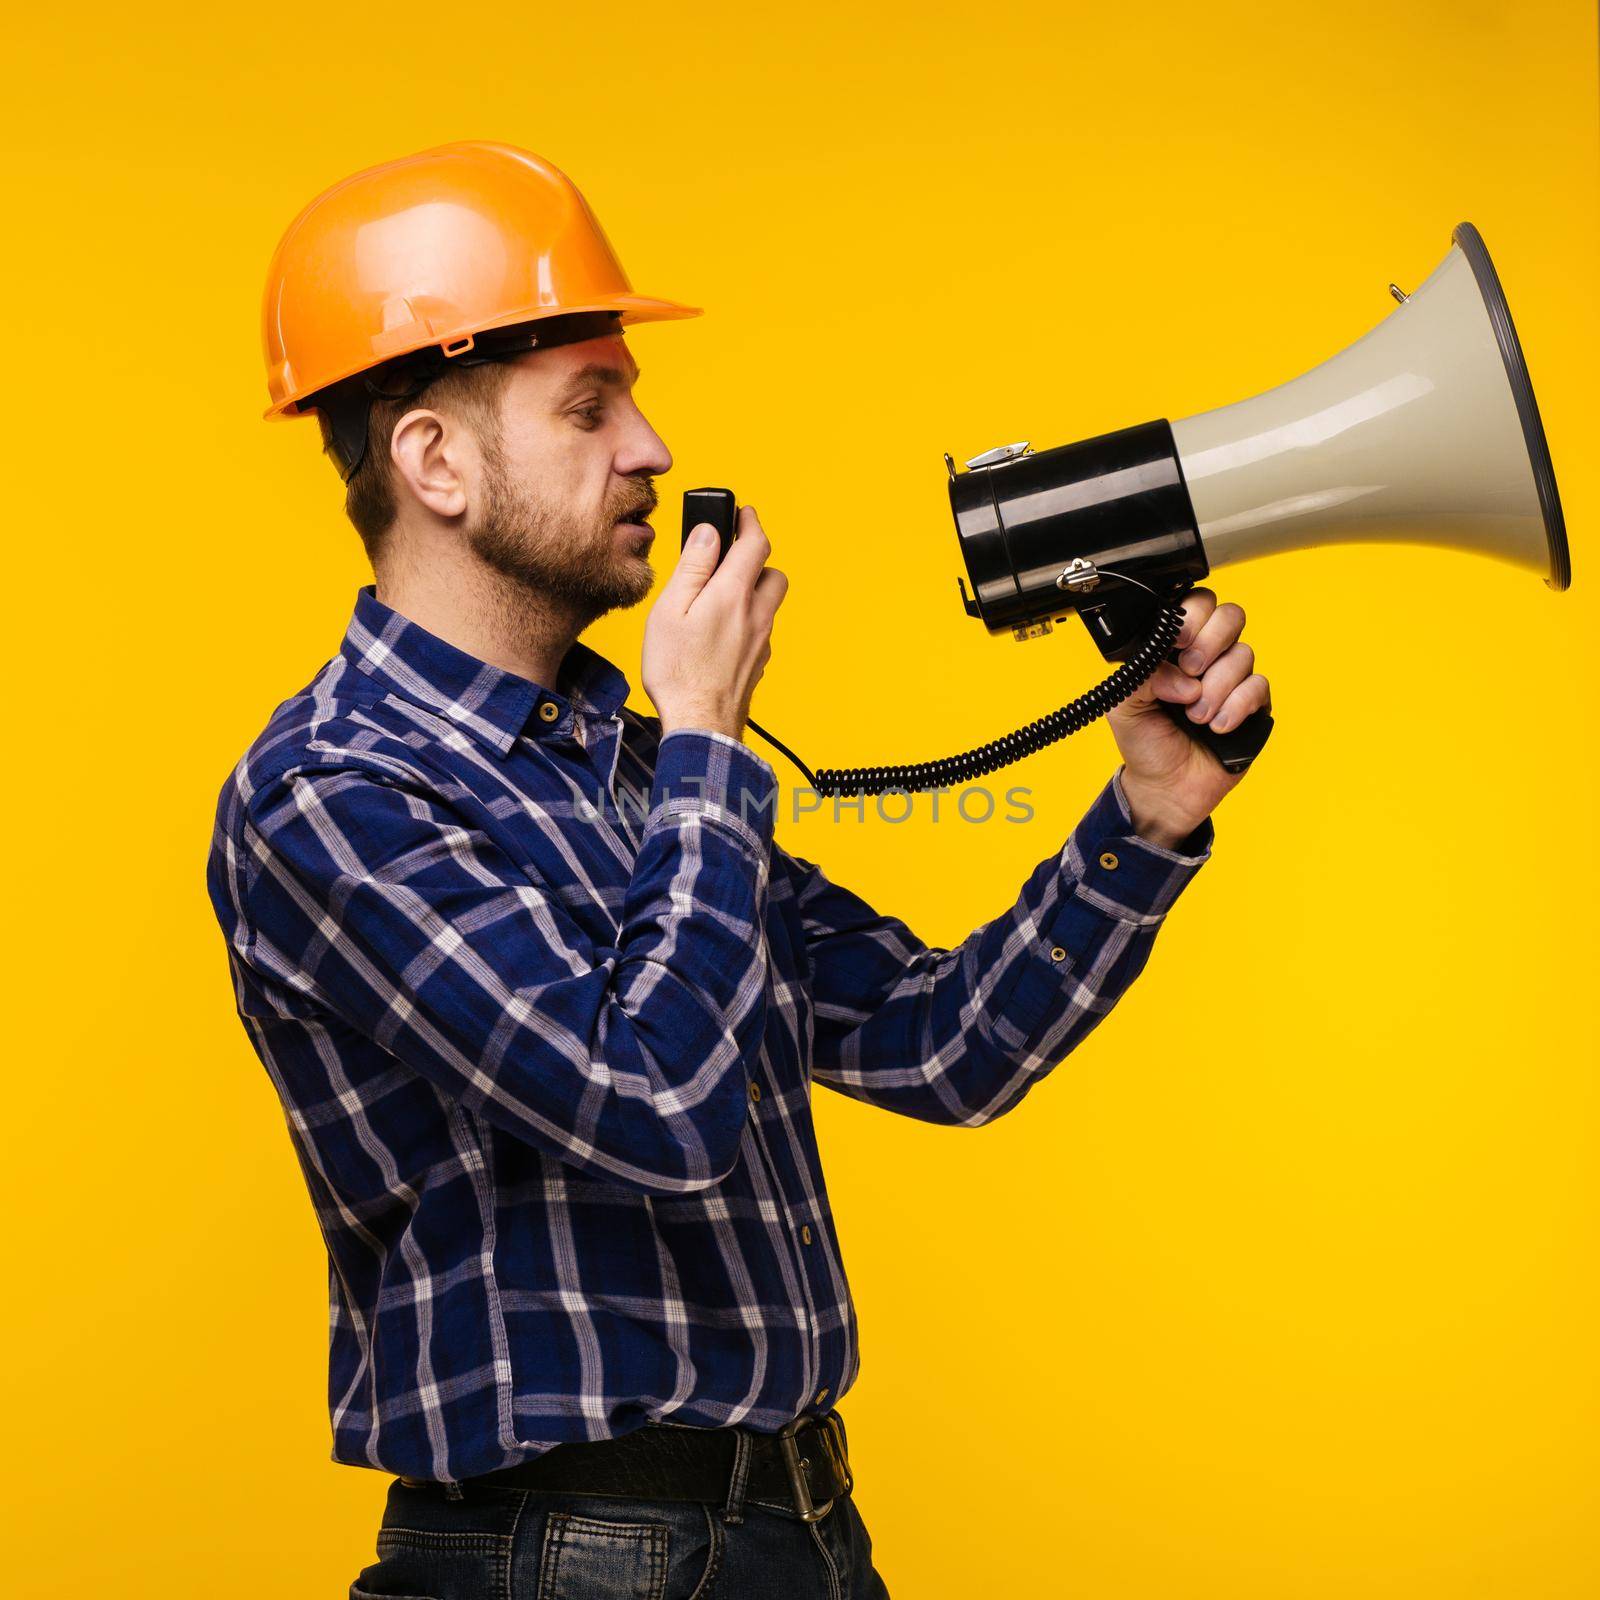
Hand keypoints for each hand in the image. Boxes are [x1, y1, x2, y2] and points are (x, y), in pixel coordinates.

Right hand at [642, 505, 787, 739]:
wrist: (701, 724)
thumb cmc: (678, 672)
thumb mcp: (670, 610)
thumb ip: (692, 568)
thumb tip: (707, 534)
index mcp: (733, 594)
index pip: (755, 543)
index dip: (750, 522)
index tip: (743, 513)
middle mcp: (756, 615)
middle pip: (773, 573)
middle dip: (756, 558)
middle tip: (732, 555)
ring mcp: (762, 641)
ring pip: (769, 603)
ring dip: (753, 590)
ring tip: (722, 596)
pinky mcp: (759, 663)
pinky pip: (762, 630)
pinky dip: (748, 621)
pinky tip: (723, 632)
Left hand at [1104, 588, 1270, 847]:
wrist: (1166, 788)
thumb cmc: (1145, 743)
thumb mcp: (1124, 706)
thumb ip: (1141, 675)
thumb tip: (1180, 672)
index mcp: (1175, 649)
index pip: (1196, 606)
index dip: (1193, 616)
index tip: (1177, 641)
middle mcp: (1208, 657)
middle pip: (1231, 616)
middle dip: (1211, 642)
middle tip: (1191, 670)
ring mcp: (1232, 679)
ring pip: (1243, 654)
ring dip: (1216, 687)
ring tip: (1194, 717)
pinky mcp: (1252, 705)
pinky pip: (1258, 686)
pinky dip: (1236, 707)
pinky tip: (1217, 727)